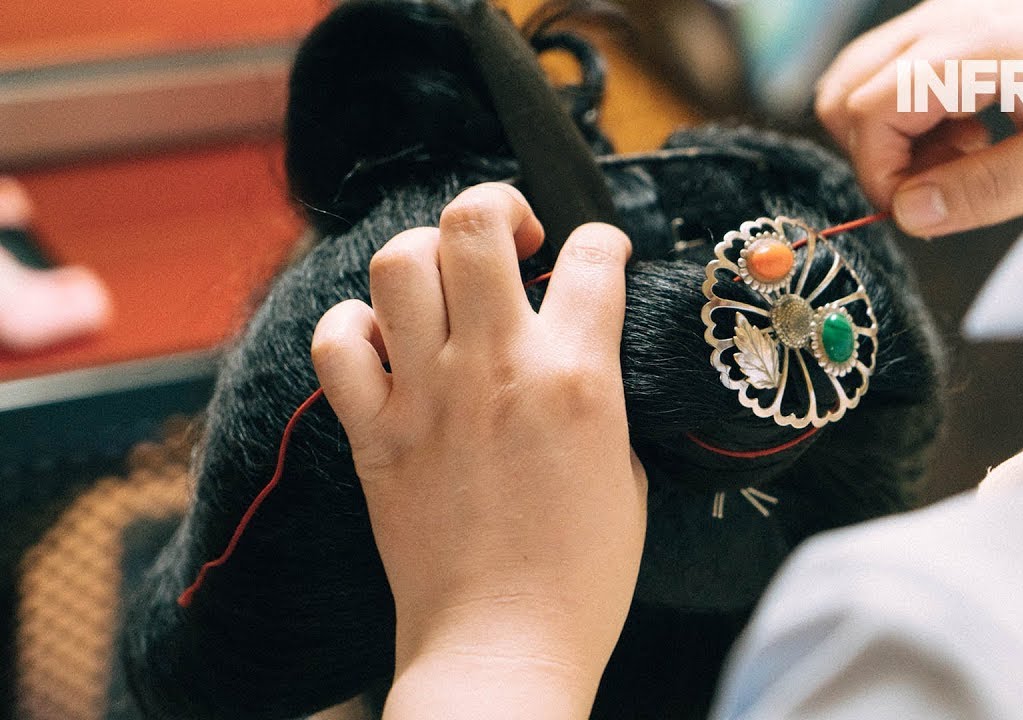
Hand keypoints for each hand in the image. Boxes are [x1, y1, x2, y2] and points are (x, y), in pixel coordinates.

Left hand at [311, 184, 646, 718]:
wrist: (502, 644)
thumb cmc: (580, 577)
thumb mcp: (625, 474)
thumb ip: (601, 398)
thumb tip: (579, 358)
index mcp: (579, 378)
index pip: (593, 257)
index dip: (603, 241)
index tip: (599, 254)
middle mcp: (497, 368)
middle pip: (474, 223)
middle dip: (498, 206)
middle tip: (513, 238)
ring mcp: (427, 395)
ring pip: (399, 263)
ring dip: (427, 256)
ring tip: (447, 285)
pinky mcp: (374, 433)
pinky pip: (337, 340)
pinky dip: (356, 327)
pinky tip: (387, 344)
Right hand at [815, 0, 1022, 236]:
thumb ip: (988, 190)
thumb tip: (907, 213)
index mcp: (972, 47)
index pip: (868, 113)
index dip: (879, 174)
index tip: (916, 215)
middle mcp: (949, 18)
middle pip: (848, 87)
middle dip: (877, 152)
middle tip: (938, 187)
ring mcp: (954, 14)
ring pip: (868, 78)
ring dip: (896, 133)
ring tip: (965, 158)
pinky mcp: (967, 23)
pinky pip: (904, 69)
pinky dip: (919, 112)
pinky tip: (979, 130)